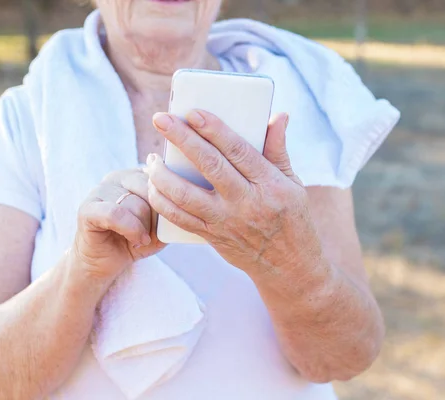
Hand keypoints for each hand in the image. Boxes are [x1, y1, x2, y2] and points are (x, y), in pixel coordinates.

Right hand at [73, 169, 165, 282]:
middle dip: (157, 216)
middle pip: (151, 188)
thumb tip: (186, 200)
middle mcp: (117, 177)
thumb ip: (173, 209)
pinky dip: (131, 230)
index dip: (170, 202)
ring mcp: (100, 190)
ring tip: (141, 238)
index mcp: (137, 175)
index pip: (163, 177)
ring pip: (136, 203)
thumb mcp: (162, 224)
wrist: (108, 263)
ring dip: (144, 227)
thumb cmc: (137, 240)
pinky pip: (116, 214)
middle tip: (152, 232)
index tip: (166, 221)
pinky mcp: (87, 209)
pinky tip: (136, 240)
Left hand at [148, 110, 322, 275]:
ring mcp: (227, 222)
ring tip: (151, 157)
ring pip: (186, 196)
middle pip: (209, 166)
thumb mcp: (293, 183)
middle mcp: (247, 203)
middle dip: (182, 139)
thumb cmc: (292, 219)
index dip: (215, 130)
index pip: (239, 151)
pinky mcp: (212, 236)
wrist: (287, 266)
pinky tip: (154, 185)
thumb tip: (278, 116)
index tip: (194, 112)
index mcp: (270, 185)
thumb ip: (279, 150)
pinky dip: (162, 201)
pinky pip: (180, 219)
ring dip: (162, 174)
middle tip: (161, 119)